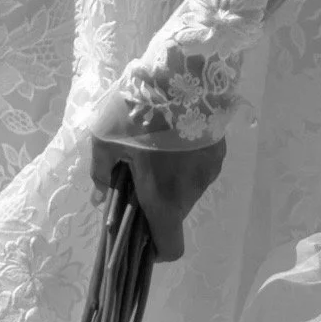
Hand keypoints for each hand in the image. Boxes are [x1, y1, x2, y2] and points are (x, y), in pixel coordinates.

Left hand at [88, 89, 225, 262]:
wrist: (182, 70)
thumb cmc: (138, 109)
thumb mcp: (104, 139)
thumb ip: (102, 173)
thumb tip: (101, 197)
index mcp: (163, 197)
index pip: (171, 247)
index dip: (156, 251)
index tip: (141, 235)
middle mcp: (191, 190)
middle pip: (175, 215)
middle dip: (157, 204)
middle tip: (139, 177)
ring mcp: (209, 170)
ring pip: (188, 190)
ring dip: (172, 182)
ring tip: (158, 151)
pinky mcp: (219, 150)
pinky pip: (199, 169)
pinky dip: (186, 164)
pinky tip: (176, 137)